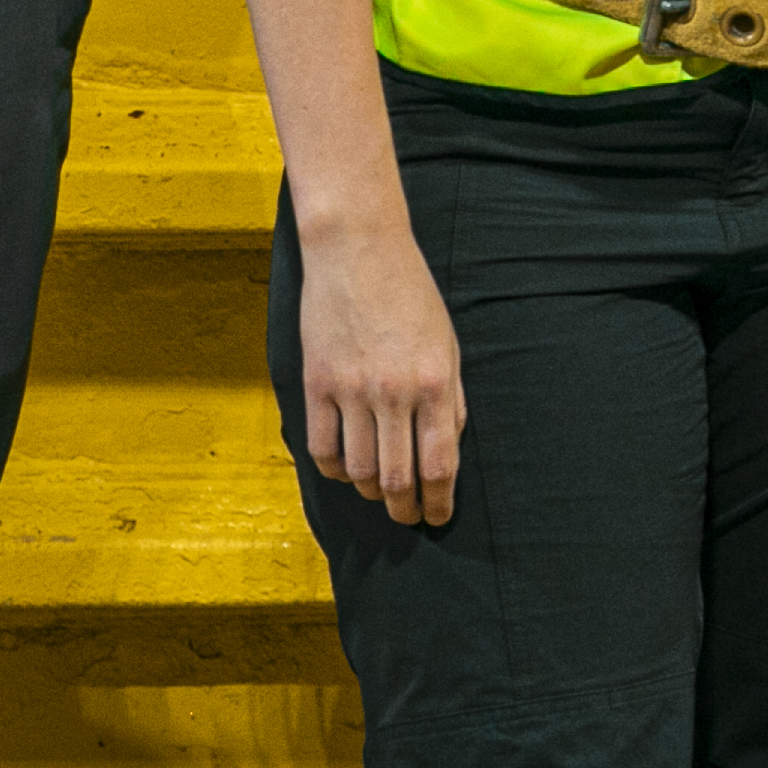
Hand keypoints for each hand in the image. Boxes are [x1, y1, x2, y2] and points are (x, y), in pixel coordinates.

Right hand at [298, 213, 466, 523]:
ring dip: (372, 493)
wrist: (358, 250)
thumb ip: (451, 399)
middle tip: (408, 518)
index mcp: (434, 382)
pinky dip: (336, 471)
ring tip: (380, 494)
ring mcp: (351, 390)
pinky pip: (322, 448)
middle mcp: (394, 392)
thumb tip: (448, 449)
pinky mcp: (316, 383)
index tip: (438, 517)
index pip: (439, 464)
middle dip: (405, 509)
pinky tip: (348, 470)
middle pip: (398, 478)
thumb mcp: (447, 344)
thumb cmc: (411, 295)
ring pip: (359, 471)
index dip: (439, 501)